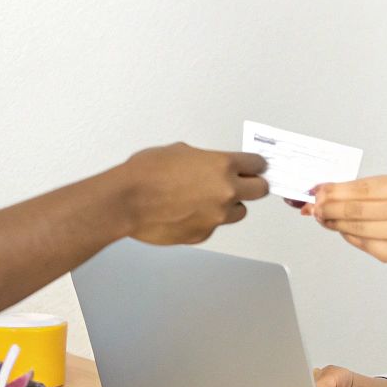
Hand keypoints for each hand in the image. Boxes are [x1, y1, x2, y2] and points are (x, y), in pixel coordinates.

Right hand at [120, 143, 269, 244]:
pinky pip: (213, 226)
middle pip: (260, 190)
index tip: (254, 167)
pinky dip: (205, 220)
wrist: (127, 201)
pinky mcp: (204, 234)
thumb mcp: (180, 151)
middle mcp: (225, 191)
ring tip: (206, 200)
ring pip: (238, 211)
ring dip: (229, 206)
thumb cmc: (146, 174)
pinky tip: (186, 212)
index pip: (257, 164)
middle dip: (252, 186)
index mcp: (222, 165)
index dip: (255, 165)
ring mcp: (216, 216)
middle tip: (242, 184)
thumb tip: (209, 166)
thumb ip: (204, 160)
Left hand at [302, 176, 386, 264]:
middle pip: (357, 209)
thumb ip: (358, 192)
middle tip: (314, 209)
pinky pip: (366, 245)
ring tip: (324, 220)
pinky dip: (349, 237)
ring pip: (358, 229)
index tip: (317, 193)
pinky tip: (341, 231)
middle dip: (330, 208)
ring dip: (335, 224)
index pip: (361, 189)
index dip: (334, 191)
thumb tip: (322, 193)